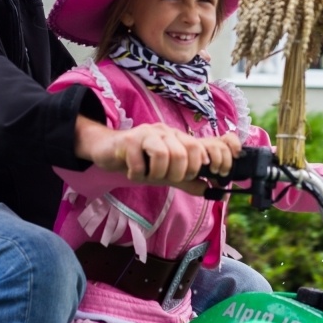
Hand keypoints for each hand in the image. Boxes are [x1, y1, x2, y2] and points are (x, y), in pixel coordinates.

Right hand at [74, 117, 239, 195]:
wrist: (108, 150)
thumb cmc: (141, 161)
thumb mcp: (168, 173)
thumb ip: (189, 181)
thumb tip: (212, 191)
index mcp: (178, 138)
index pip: (201, 145)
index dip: (211, 160)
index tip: (213, 174)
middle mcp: (166, 132)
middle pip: (185, 152)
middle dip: (180, 173)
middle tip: (168, 179)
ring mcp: (147, 134)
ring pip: (164, 154)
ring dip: (158, 173)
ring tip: (150, 176)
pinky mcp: (129, 141)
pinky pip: (140, 161)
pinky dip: (139, 174)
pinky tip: (134, 173)